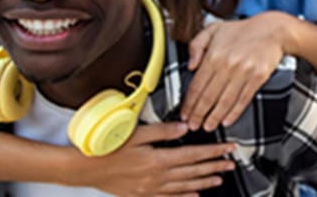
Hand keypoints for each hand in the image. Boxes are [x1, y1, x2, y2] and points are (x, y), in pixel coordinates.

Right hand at [80, 122, 237, 196]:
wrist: (85, 168)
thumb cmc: (107, 149)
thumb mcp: (135, 133)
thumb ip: (162, 131)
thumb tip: (184, 127)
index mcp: (158, 160)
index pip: (194, 155)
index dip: (214, 152)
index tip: (228, 149)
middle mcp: (158, 177)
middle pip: (193, 171)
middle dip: (214, 167)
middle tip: (230, 164)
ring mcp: (151, 188)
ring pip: (185, 186)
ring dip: (204, 182)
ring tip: (219, 179)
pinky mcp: (143, 194)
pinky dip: (183, 196)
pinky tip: (194, 195)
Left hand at [182, 12, 293, 130]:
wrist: (272, 30)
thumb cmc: (242, 31)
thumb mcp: (213, 29)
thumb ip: (196, 45)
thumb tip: (190, 66)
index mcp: (214, 55)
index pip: (197, 85)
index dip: (189, 103)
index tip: (184, 113)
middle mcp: (227, 65)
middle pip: (208, 97)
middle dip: (198, 114)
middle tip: (193, 125)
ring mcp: (244, 73)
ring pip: (224, 101)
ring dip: (214, 117)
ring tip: (207, 126)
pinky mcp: (257, 78)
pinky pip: (243, 99)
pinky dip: (234, 113)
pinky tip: (226, 121)